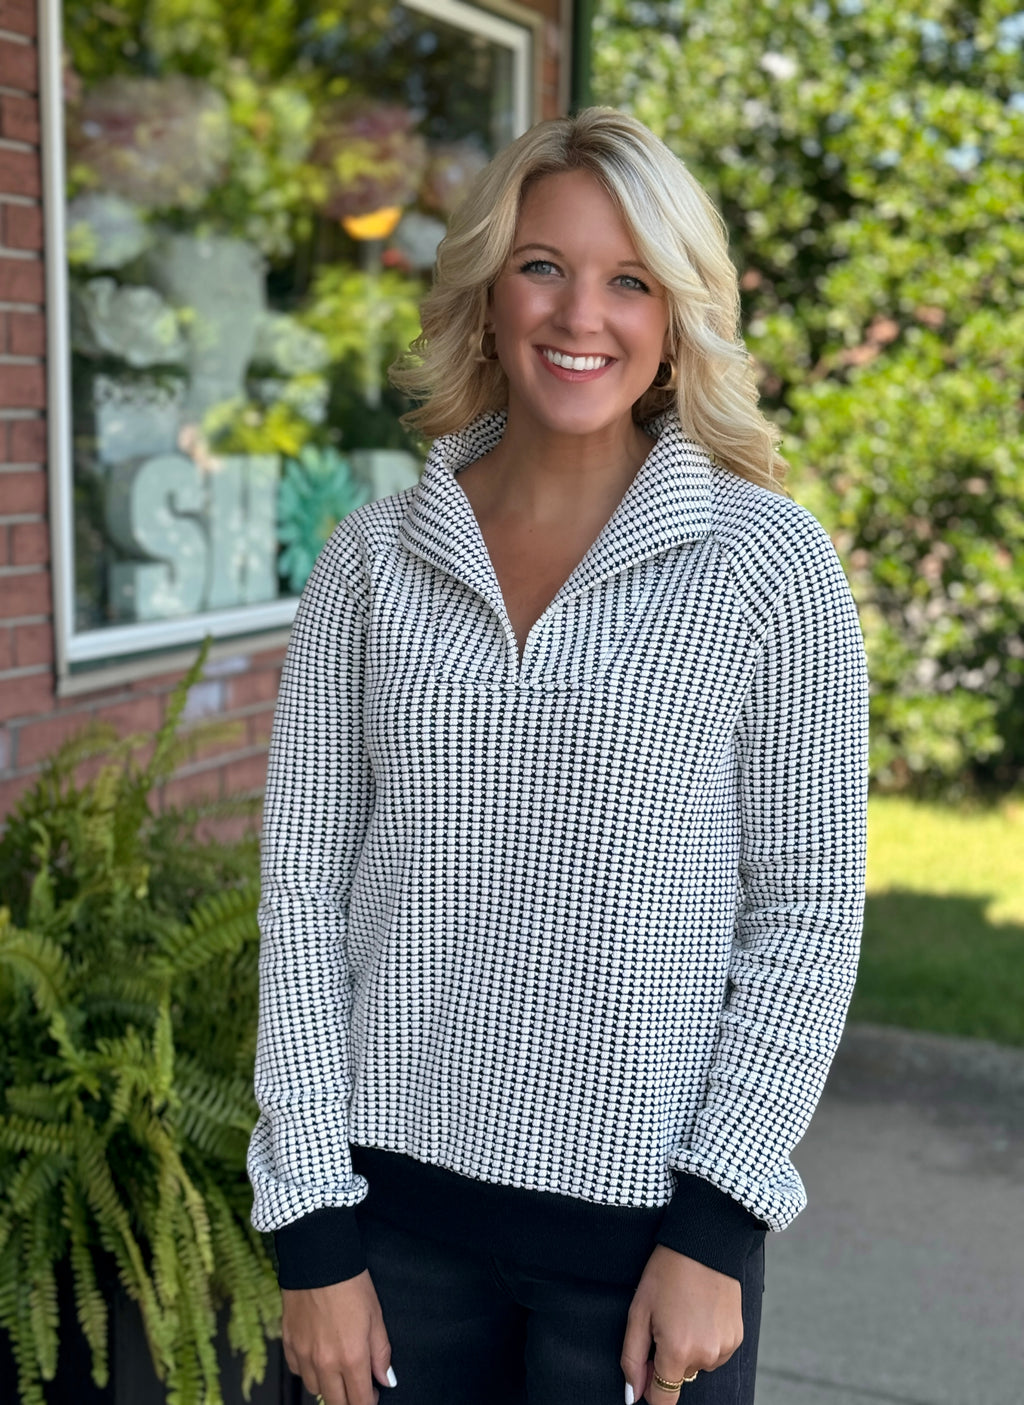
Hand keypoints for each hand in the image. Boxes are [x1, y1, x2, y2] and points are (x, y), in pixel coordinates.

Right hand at [281, 1271, 393, 1404]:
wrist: (318, 1258)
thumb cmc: (351, 1283)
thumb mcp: (376, 1316)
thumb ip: (381, 1353)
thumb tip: (386, 1380)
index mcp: (351, 1357)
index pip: (359, 1402)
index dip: (368, 1403)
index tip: (373, 1395)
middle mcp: (325, 1363)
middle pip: (335, 1403)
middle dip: (349, 1400)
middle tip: (358, 1386)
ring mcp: (304, 1355)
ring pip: (315, 1389)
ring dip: (329, 1385)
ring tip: (339, 1366)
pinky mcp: (289, 1344)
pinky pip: (298, 1371)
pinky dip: (309, 1370)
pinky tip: (319, 1355)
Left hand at [620, 1246, 742, 1403]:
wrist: (704, 1243)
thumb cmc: (666, 1274)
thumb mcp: (638, 1312)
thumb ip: (632, 1359)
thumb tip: (632, 1396)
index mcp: (677, 1352)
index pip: (664, 1398)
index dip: (650, 1388)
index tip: (646, 1369)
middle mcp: (705, 1356)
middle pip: (679, 1377)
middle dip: (667, 1359)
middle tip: (663, 1322)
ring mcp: (725, 1348)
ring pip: (698, 1365)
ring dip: (689, 1350)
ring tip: (683, 1312)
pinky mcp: (737, 1337)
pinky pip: (716, 1353)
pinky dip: (707, 1340)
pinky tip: (701, 1313)